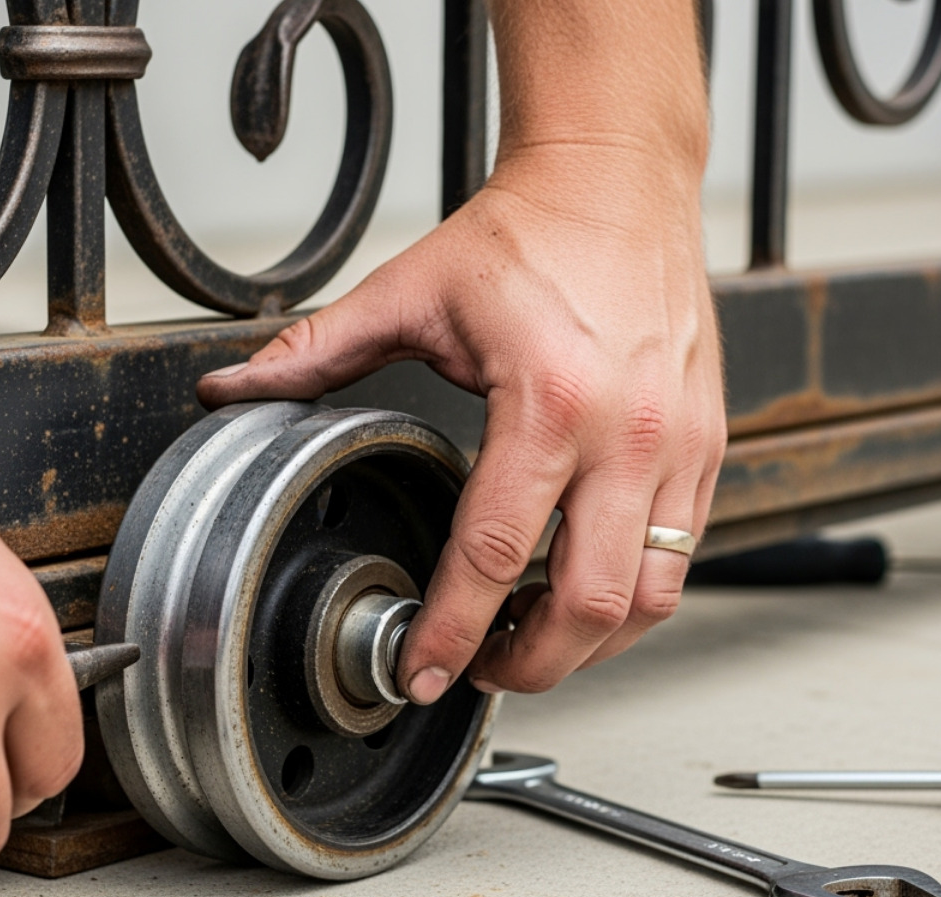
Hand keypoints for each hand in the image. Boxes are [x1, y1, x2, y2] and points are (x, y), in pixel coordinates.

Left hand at [198, 145, 724, 700]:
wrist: (620, 179)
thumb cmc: (529, 231)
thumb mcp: (410, 290)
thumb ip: (316, 352)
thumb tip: (233, 389)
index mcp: (547, 400)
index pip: (494, 554)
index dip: (450, 632)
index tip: (421, 672)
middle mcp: (626, 433)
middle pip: (591, 605)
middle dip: (528, 665)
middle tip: (475, 673)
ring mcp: (680, 443)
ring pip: (652, 596)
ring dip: (590, 643)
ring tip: (526, 639)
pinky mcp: (706, 443)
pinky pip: (683, 552)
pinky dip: (633, 594)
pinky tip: (579, 586)